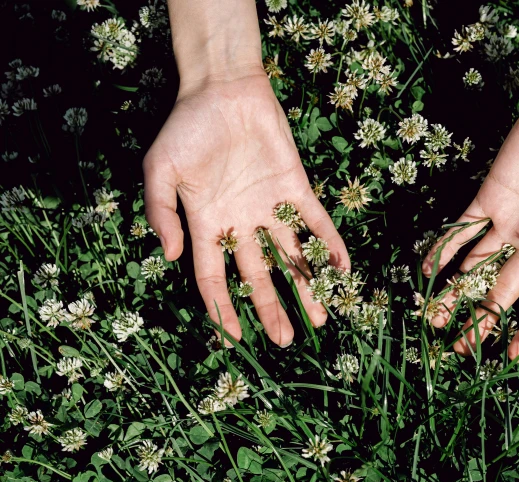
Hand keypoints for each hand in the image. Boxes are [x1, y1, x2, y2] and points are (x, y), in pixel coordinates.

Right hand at [143, 69, 348, 345]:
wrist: (223, 87)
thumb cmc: (187, 128)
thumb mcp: (160, 171)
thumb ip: (161, 213)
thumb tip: (170, 257)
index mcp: (207, 224)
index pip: (215, 278)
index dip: (223, 308)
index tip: (235, 337)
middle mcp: (242, 223)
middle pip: (259, 275)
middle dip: (271, 308)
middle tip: (286, 340)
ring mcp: (271, 206)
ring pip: (291, 255)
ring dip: (306, 286)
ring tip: (320, 318)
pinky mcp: (296, 187)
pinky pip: (316, 220)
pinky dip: (330, 243)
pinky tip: (342, 269)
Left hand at [423, 90, 518, 360]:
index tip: (513, 355)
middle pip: (503, 292)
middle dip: (483, 322)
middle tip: (460, 351)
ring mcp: (507, 223)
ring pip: (475, 267)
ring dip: (455, 293)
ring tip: (433, 320)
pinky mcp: (487, 199)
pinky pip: (461, 230)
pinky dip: (443, 249)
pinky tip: (425, 272)